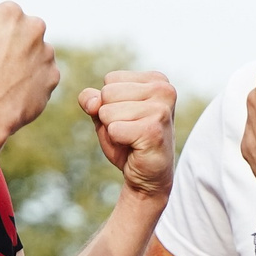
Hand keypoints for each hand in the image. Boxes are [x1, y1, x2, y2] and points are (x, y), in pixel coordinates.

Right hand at [0, 1, 58, 140]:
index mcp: (10, 12)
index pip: (0, 17)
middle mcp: (35, 28)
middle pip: (22, 34)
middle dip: (10, 45)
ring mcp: (47, 54)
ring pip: (34, 55)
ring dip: (22, 64)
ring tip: (1, 81)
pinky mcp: (52, 78)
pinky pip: (41, 78)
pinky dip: (30, 84)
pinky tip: (13, 93)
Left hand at [75, 71, 176, 196]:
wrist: (147, 175)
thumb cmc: (128, 140)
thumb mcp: (105, 113)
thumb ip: (92, 99)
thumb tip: (93, 102)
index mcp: (157, 79)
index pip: (110, 79)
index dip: (110, 102)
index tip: (130, 118)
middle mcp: (164, 90)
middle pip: (107, 93)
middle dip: (110, 116)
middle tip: (129, 130)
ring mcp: (161, 110)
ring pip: (108, 112)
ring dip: (114, 130)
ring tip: (132, 138)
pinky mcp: (153, 131)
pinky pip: (113, 129)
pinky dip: (116, 141)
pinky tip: (135, 147)